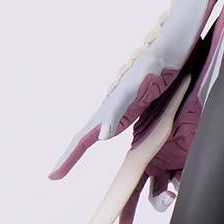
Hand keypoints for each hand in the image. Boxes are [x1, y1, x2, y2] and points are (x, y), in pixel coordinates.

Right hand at [48, 55, 182, 179]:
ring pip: (95, 132)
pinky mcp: (133, 105)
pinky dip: (101, 135)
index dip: (69, 157)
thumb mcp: (139, 86)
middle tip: (53, 175)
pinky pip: (113, 127)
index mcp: (110, 109)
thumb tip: (101, 136)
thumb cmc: (156, 64)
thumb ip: (119, 110)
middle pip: (84, 136)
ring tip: (67, 164)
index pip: (83, 137)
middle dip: (68, 156)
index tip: (54, 175)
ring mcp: (121, 107)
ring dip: (79, 149)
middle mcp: (111, 109)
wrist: (169, 47)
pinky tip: (105, 140)